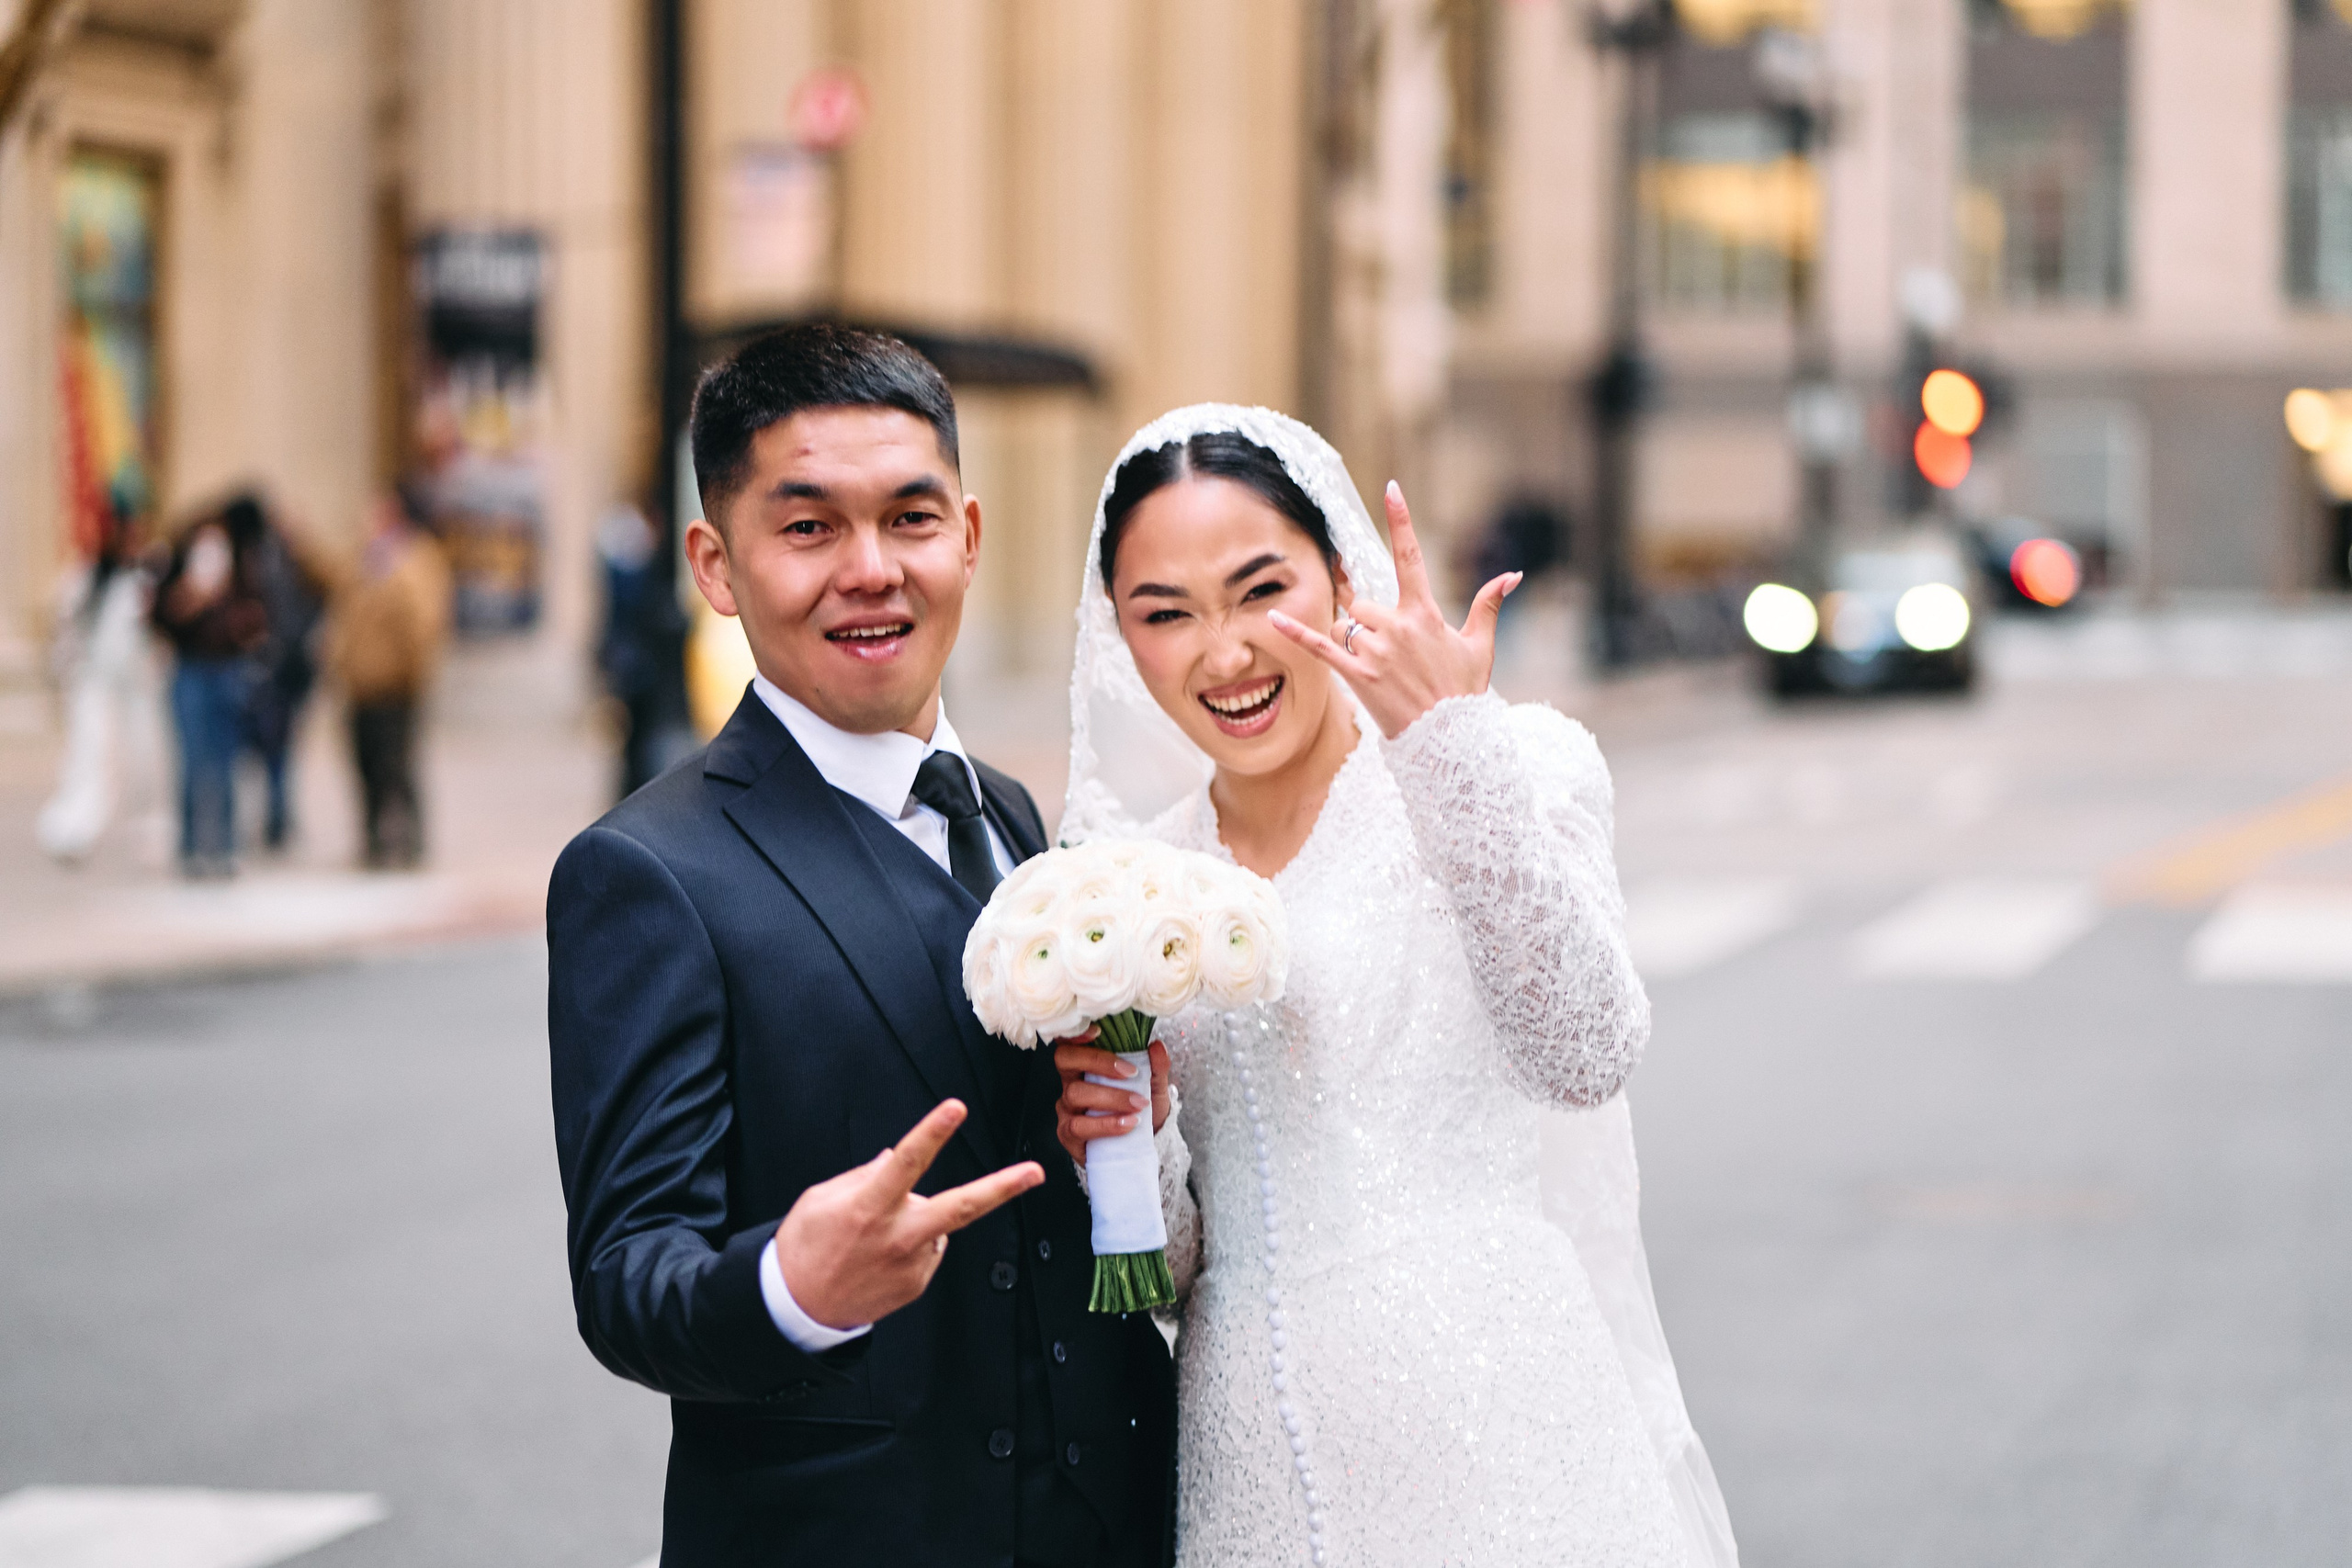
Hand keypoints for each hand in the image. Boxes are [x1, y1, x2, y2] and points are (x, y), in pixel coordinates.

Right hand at [774, 1098, 1042, 1330]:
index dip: (932, 1132)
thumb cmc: (805, 1248)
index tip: (955, 1108)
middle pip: (960, 1207)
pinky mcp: (917, 1284)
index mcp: (869, 1206)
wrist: (797, 1310)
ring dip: (917, 1218)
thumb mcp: (820, 1200)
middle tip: (1036, 1173)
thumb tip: (893, 1158)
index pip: (907, 1161)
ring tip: (872, 1239)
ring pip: (936, 1223)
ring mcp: (911, 1263)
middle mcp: (896, 1236)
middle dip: (1002, 1188)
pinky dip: (912, 1243)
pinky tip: (880, 1257)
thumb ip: (862, 1176)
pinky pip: (927, 1249)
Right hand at [1053, 1034, 1170, 1165]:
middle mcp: (1070, 1083)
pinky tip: (1128, 1125)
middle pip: (1066, 1060)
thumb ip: (1156, 1067)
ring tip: (1138, 1105)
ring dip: (1111, 1098)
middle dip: (1100, 1062)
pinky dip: (1106, 1124)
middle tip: (1132, 1073)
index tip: (1097, 1031)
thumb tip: (1157, 1046)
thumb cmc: (1140, 1109)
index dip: (1076, 1034)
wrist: (1141, 1144)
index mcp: (1085, 1065)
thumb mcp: (1154, 1087)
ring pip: (1075, 1094)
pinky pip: (1079, 1127)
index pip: (1070, 1041)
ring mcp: (1066, 1109)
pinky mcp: (1067, 1135)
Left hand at [1268, 480, 1518, 738]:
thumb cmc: (1464, 692)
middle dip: (1365, 620)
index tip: (1391, 489)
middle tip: (1385, 651)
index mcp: (1424, 614)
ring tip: (1375, 668)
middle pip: (1361, 603)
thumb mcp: (1480, 646)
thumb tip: (1512, 574)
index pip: (1410, 556)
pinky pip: (1320, 647)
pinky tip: (1274, 618)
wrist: (1452, 741)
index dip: (1400, 520)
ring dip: (1349, 639)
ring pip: (1343, 626)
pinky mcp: (1358, 676)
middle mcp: (1398, 627)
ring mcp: (1376, 651)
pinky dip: (1296, 633)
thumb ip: (1488, 605)